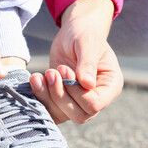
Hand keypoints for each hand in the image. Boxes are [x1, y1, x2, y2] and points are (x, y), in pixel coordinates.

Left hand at [29, 0, 123, 123]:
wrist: (74, 32)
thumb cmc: (85, 33)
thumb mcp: (88, 43)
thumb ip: (88, 63)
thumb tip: (87, 84)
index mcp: (110, 86)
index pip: (94, 104)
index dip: (76, 91)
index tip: (64, 69)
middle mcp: (97, 97)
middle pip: (79, 115)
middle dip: (60, 96)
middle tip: (51, 72)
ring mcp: (80, 101)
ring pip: (63, 115)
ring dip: (48, 96)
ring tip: (41, 75)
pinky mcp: (64, 99)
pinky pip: (51, 110)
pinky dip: (40, 97)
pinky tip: (36, 79)